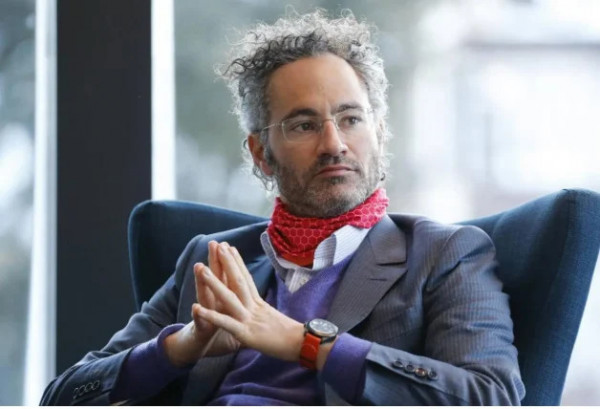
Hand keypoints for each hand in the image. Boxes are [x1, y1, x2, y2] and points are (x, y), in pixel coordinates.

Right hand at [163, 241, 240, 366]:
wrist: (195, 349)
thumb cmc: (216, 334)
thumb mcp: (233, 320)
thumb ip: (239, 309)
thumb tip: (252, 301)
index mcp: (225, 302)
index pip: (228, 279)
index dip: (231, 264)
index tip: (231, 246)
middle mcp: (214, 305)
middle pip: (216, 281)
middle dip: (215, 263)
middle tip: (214, 243)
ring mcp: (206, 317)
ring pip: (204, 297)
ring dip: (203, 283)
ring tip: (199, 267)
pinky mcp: (201, 331)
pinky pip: (200, 324)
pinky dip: (199, 317)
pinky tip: (195, 308)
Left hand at [195, 242, 304, 361]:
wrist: (303, 345)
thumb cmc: (292, 336)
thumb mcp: (274, 319)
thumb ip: (264, 312)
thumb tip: (262, 308)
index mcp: (260, 304)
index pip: (247, 279)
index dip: (238, 263)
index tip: (230, 248)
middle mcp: (254, 307)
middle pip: (238, 281)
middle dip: (226, 262)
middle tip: (217, 245)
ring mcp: (249, 319)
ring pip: (229, 297)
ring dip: (214, 282)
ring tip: (202, 268)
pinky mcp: (246, 334)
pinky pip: (226, 323)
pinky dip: (211, 315)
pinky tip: (197, 308)